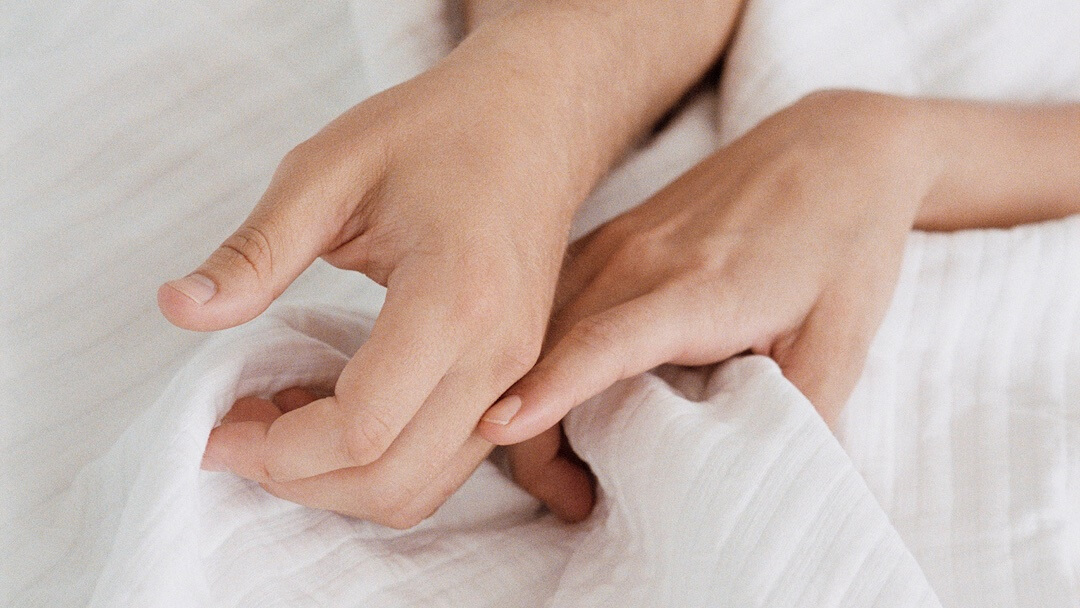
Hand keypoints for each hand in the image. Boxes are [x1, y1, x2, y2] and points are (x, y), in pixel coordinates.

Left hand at [160, 32, 598, 526]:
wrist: (532, 123)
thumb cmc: (434, 131)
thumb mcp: (329, 169)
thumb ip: (257, 251)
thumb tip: (178, 309)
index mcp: (455, 298)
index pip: (362, 426)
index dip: (275, 449)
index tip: (217, 426)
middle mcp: (499, 355)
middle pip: (392, 481)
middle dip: (298, 479)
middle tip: (237, 431)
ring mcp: (517, 373)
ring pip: (423, 489)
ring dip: (339, 482)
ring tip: (279, 422)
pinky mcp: (515, 377)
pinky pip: (445, 460)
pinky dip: (381, 464)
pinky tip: (331, 410)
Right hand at [480, 90, 937, 446]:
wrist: (835, 148)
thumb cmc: (844, 238)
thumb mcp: (846, 334)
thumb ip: (804, 410)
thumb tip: (767, 480)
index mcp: (699, 287)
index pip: (603, 342)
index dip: (548, 390)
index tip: (496, 429)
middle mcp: (639, 258)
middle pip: (546, 346)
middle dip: (532, 433)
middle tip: (572, 501)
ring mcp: (618, 242)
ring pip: (537, 326)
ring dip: (528, 395)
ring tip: (566, 465)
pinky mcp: (613, 236)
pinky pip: (551, 300)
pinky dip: (537, 354)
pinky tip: (559, 395)